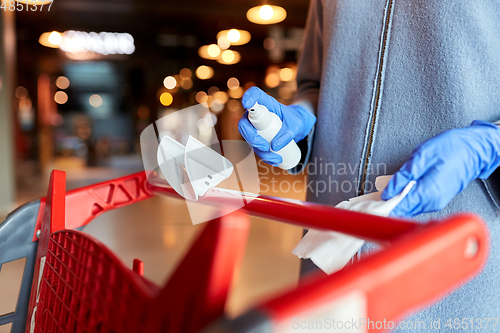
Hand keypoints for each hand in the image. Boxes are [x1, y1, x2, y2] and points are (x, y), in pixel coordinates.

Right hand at [238, 86, 315, 165]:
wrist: (299, 127)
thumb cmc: (296, 120)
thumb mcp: (296, 126)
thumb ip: (287, 133)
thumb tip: (274, 146)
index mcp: (267, 103)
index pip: (254, 95)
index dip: (248, 97)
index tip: (247, 103)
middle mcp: (257, 114)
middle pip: (244, 124)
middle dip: (252, 138)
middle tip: (265, 147)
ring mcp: (256, 127)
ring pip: (249, 139)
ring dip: (260, 152)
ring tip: (277, 158)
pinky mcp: (258, 138)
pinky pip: (256, 148)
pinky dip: (265, 156)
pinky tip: (275, 161)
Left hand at [382, 120, 499, 216]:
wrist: (475, 149)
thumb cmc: (453, 148)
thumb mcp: (422, 156)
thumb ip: (403, 175)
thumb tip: (388, 190)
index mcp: (428, 192)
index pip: (400, 207)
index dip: (383, 206)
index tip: (371, 204)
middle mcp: (433, 201)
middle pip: (403, 210)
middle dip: (389, 203)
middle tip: (376, 194)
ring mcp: (436, 202)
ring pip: (410, 207)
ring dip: (398, 200)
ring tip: (389, 189)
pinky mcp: (437, 199)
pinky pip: (417, 203)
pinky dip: (407, 197)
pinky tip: (402, 188)